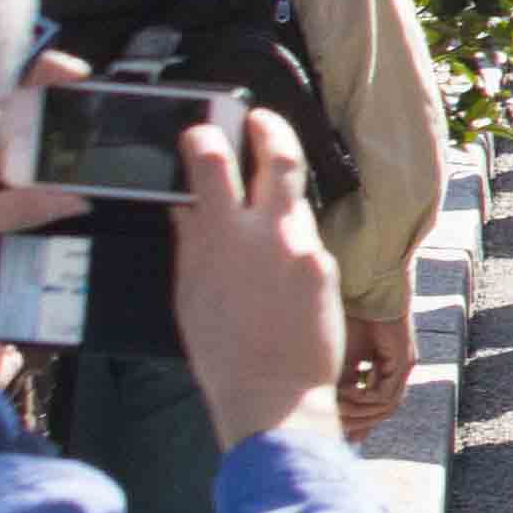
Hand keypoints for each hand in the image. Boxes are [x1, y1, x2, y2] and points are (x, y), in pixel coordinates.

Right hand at [174, 109, 344, 449]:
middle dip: (269, 128)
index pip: (212, 163)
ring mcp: (304, 247)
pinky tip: (279, 258)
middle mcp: (269, 233)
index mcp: (222, 237)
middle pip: (278, 156)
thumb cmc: (223, 352)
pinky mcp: (327, 266)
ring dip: (280, 189)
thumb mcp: (190, 293)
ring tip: (265, 191)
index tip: (199, 131)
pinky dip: (291, 238)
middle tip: (259, 119)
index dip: (204, 138)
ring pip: (295, 198)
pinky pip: (307, 237)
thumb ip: (191, 241)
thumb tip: (186, 205)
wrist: (275, 393)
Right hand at [337, 305, 413, 437]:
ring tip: (337, 407)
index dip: (358, 421)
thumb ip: (343, 382)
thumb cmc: (355, 320)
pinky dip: (365, 396)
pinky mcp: (404, 362)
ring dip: (359, 411)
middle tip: (336, 426)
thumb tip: (331, 407)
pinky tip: (349, 390)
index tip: (339, 432)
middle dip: (358, 422)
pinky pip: (386, 393)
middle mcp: (399, 372)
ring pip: (385, 406)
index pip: (376, 406)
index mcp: (388, 371)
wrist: (370, 294)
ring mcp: (405, 368)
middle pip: (382, 411)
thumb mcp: (345, 358)